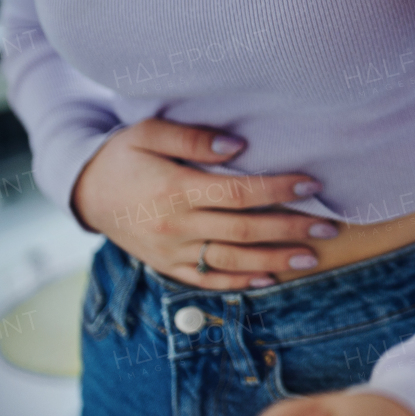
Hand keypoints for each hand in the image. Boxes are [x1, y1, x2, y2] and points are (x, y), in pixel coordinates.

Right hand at [72, 118, 338, 289]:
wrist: (85, 192)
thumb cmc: (124, 155)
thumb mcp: (149, 132)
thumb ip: (193, 137)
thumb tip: (239, 145)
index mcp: (175, 189)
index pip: (238, 193)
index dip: (278, 189)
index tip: (312, 184)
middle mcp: (176, 226)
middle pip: (243, 230)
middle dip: (290, 229)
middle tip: (329, 227)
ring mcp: (171, 251)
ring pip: (231, 261)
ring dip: (275, 260)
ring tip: (312, 256)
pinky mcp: (167, 266)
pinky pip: (208, 280)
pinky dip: (240, 283)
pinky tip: (271, 279)